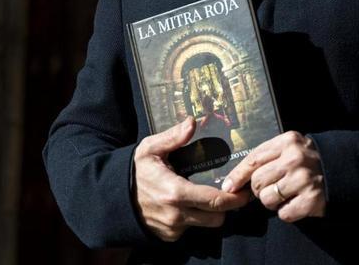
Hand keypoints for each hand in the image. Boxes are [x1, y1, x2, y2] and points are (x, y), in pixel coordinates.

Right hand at [133, 117, 250, 241]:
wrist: (113, 198)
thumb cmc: (134, 171)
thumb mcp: (150, 149)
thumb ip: (173, 137)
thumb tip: (192, 122)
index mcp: (175, 193)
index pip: (215, 201)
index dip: (235, 198)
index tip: (245, 191)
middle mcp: (176, 215)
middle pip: (217, 218)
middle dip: (226, 206)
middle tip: (231, 192)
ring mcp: (172, 228)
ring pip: (205, 225)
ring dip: (210, 213)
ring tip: (208, 196)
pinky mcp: (169, 236)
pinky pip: (190, 229)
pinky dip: (193, 218)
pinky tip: (188, 204)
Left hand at [222, 131, 325, 222]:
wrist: (342, 168)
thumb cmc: (308, 159)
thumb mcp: (289, 147)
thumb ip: (265, 157)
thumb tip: (232, 181)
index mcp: (288, 141)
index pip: (254, 160)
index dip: (238, 175)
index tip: (229, 186)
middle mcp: (295, 158)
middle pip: (258, 182)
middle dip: (260, 190)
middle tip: (272, 188)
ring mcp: (304, 179)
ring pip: (267, 199)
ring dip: (272, 202)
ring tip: (285, 195)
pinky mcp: (312, 199)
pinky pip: (284, 213)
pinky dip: (286, 212)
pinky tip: (296, 203)